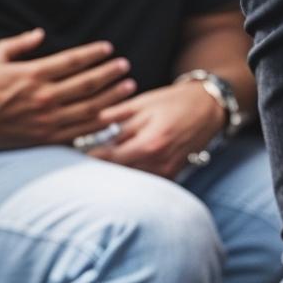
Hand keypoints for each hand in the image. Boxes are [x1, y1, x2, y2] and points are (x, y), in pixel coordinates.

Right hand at [0, 30, 134, 150]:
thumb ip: (19, 44)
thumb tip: (39, 34)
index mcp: (32, 74)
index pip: (73, 61)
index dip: (94, 54)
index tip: (109, 49)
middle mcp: (42, 96)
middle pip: (87, 84)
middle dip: (110, 74)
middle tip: (125, 68)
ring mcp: (45, 120)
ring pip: (89, 108)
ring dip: (112, 97)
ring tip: (129, 89)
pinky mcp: (43, 139)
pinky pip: (78, 132)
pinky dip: (98, 125)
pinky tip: (113, 118)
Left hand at [87, 81, 223, 179]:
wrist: (209, 109)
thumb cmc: (174, 102)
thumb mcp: (142, 103)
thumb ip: (114, 117)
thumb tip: (85, 125)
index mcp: (149, 144)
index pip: (110, 159)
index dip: (89, 158)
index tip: (72, 154)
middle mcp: (158, 163)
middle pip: (118, 174)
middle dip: (99, 168)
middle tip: (78, 162)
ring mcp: (167, 173)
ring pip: (131, 180)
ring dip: (114, 174)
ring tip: (97, 165)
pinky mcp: (172, 176)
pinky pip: (145, 180)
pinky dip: (132, 175)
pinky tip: (120, 168)